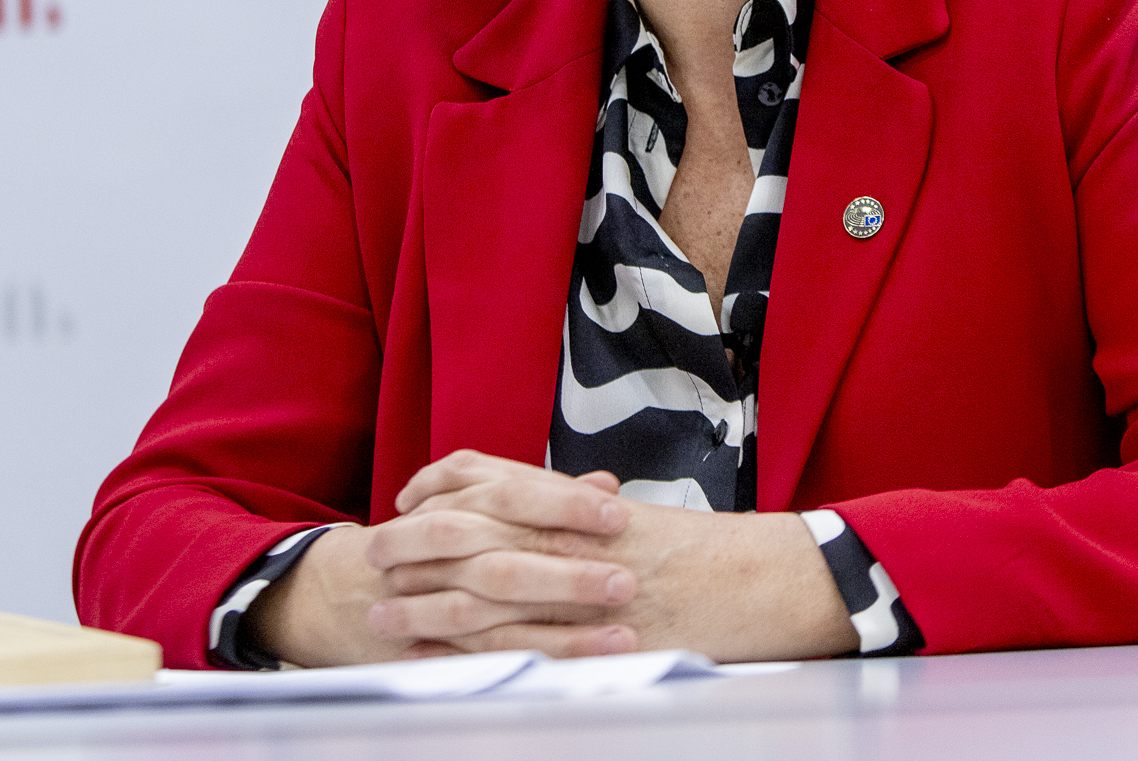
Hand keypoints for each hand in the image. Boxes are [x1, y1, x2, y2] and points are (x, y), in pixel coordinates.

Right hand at [248, 451, 636, 664]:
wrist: (360, 581)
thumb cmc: (446, 534)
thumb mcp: (487, 500)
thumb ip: (544, 493)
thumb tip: (606, 482)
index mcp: (462, 502)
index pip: (514, 496)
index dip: (565, 503)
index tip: (617, 514)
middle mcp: (444, 548)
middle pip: (504, 559)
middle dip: (566, 574)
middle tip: (624, 582)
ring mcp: (436, 600)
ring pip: (497, 620)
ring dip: (562, 633)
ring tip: (619, 638)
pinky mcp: (436, 644)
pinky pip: (487, 661)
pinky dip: (528, 666)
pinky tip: (577, 673)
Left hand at [386, 457, 861, 663]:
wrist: (765, 581)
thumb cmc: (712, 555)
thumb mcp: (642, 523)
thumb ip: (586, 516)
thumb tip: (545, 510)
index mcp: (582, 504)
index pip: (496, 478)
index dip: (444, 486)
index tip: (410, 499)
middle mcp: (575, 538)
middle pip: (474, 532)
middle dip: (416, 547)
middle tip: (372, 558)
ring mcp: (582, 589)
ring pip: (484, 592)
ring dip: (426, 603)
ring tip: (383, 616)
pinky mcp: (591, 637)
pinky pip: (520, 647)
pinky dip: (473, 653)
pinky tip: (439, 659)